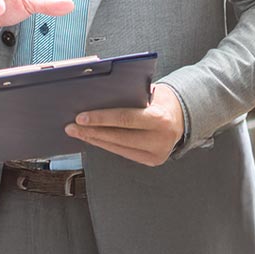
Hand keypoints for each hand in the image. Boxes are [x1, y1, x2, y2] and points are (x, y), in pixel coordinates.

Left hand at [64, 83, 184, 166]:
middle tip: (71, 127)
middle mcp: (160, 139)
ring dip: (95, 140)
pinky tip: (93, 138)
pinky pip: (123, 152)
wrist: (183, 116)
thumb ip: (128, 96)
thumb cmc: (162, 100)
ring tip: (77, 133)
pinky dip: (106, 144)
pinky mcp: (152, 161)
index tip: (80, 117)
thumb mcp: (149, 92)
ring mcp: (157, 154)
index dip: (100, 119)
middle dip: (91, 132)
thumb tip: (96, 98)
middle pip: (118, 137)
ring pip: (118, 148)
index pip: (125, 119)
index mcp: (159, 118)